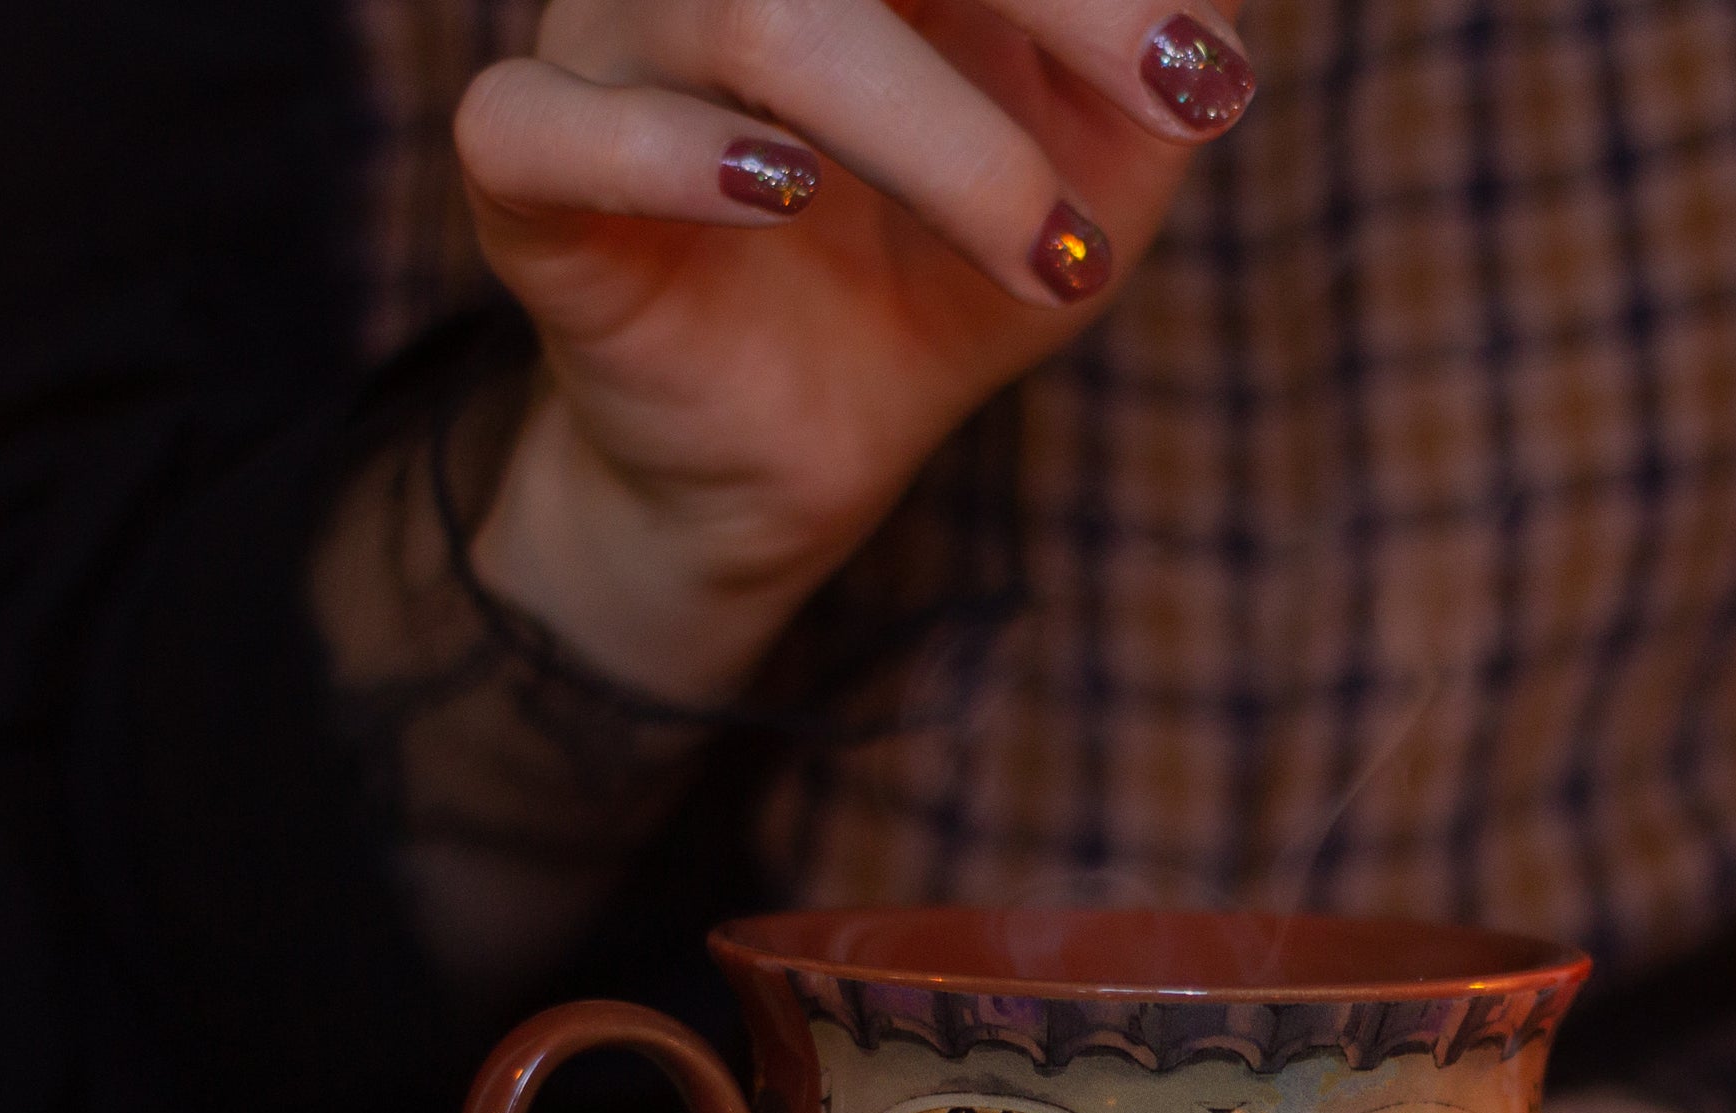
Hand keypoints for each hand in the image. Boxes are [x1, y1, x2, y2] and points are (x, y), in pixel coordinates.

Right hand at [453, 0, 1255, 695]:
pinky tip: (781, 195)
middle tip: (1179, 99)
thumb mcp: (1098, 165)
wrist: (818, 447)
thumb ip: (1161, 49)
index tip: (1212, 75)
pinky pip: (539, 125)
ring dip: (937, 136)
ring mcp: (605, 38)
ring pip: (747, 11)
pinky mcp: (523, 176)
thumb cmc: (949, 267)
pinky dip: (666, 152)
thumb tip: (1212, 15)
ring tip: (1048, 251)